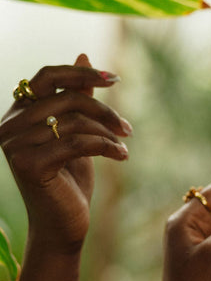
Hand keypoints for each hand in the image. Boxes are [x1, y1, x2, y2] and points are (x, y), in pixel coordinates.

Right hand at [0, 55, 131, 252]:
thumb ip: (76, 96)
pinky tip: (123, 156)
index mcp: (17, 113)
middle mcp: (8, 125)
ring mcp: (14, 145)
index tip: (115, 79)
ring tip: (125, 144)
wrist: (63, 226)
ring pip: (74, 121)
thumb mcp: (76, 133)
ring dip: (108, 132)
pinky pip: (77, 143)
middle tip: (128, 127)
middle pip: (66, 97)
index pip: (48, 75)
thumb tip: (85, 54)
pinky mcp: (29, 164)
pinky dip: (106, 146)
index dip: (81, 72)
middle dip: (104, 110)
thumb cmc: (69, 180)